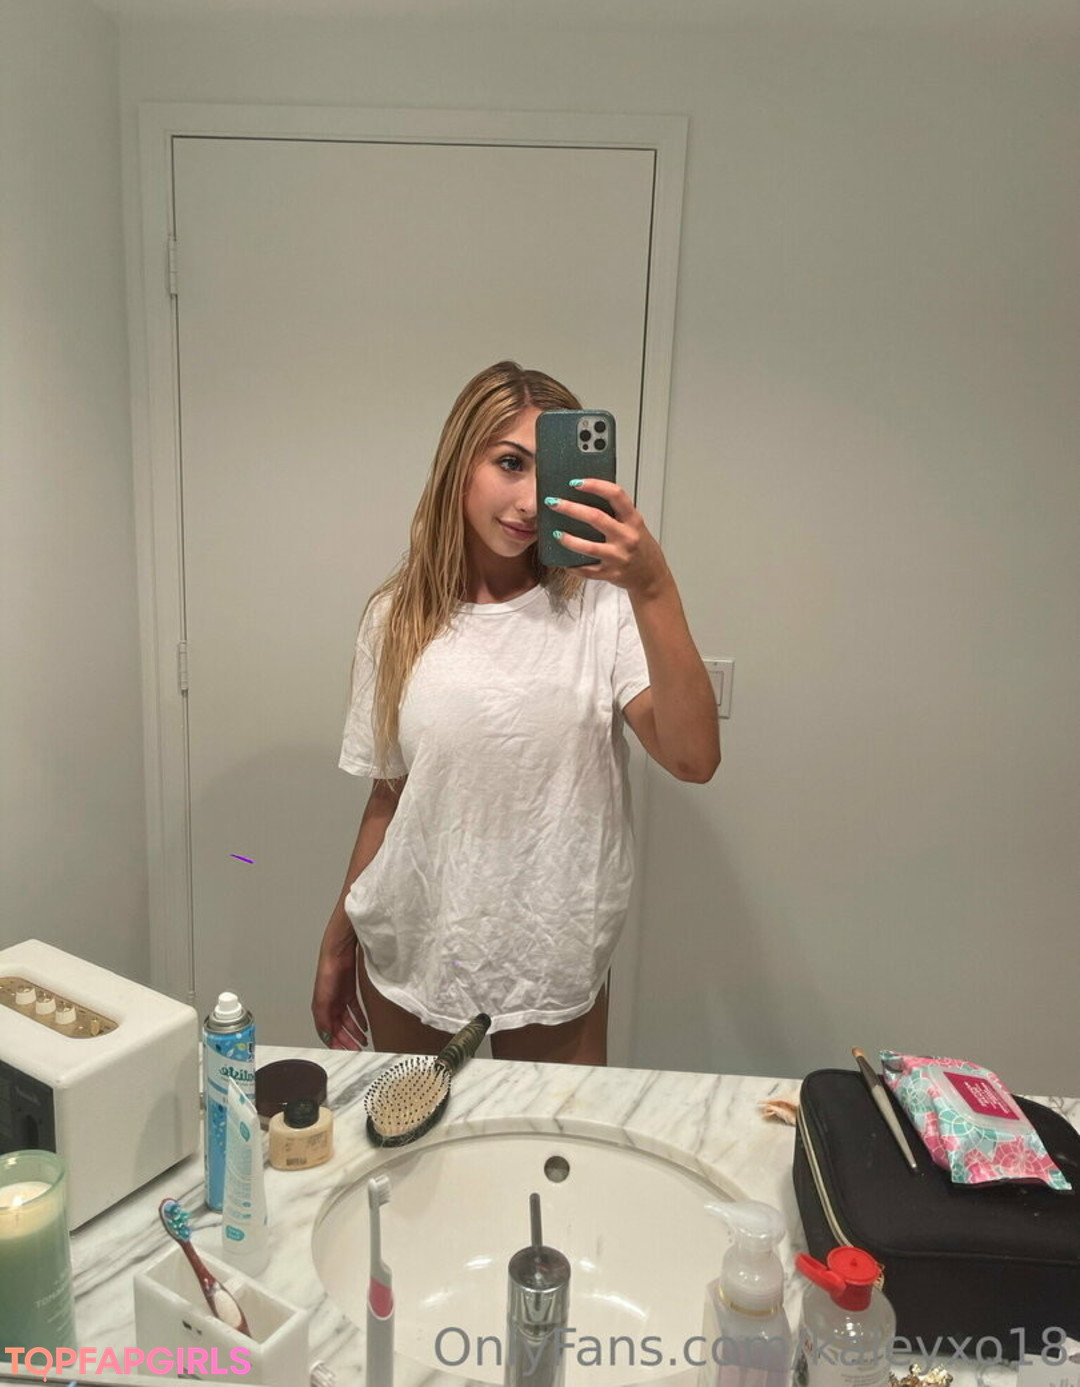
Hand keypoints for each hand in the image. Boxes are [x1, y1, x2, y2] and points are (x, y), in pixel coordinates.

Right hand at [311, 926, 368, 1048]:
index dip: (334, 1043)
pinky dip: (360, 1019)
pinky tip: (365, 1026)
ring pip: (347, 1021)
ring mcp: (340, 998)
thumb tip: (327, 1036)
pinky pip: (355, 1010)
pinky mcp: (350, 991)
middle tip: (356, 1050)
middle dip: (346, 1040)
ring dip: (354, 1032)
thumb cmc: (327, 970)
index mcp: (320, 1007)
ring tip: (363, 1041)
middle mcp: (330, 1004)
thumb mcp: (323, 999)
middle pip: (338, 1028)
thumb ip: (324, 1018)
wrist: (339, 951)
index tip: (343, 1052)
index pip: (326, 1031)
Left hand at [545, 479, 670, 596]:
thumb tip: (586, 496)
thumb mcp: (635, 525)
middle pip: (596, 518)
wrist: (652, 576)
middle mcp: (627, 537)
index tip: (575, 482)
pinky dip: (573, 566)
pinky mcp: (610, 574)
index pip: (616, 495)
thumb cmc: (641, 547)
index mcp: (633, 520)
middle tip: (553, 502)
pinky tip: (563, 561)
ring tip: (555, 532)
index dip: (595, 485)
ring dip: (568, 539)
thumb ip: (617, 513)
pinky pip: (587, 570)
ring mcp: (618, 557)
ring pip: (588, 547)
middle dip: (570, 508)